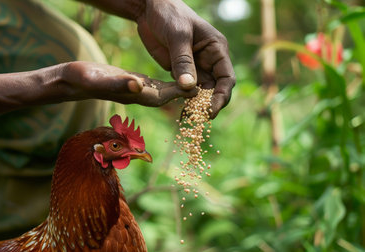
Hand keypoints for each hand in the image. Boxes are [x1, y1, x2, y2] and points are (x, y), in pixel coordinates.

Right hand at [61, 61, 196, 105]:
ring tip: (197, 85)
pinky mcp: (131, 85)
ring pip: (162, 93)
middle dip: (183, 95)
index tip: (196, 89)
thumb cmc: (81, 79)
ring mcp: (134, 91)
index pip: (161, 95)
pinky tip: (176, 80)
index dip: (178, 93)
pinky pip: (154, 87)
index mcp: (132, 94)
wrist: (70, 82)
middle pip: (166, 97)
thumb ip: (117, 83)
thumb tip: (138, 85)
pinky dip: (167, 85)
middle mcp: (136, 95)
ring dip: (178, 91)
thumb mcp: (99, 78)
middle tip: (205, 89)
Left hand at [135, 0, 235, 117]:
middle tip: (199, 119)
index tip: (211, 110)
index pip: (226, 78)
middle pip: (216, 88)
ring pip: (201, 92)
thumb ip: (183, 60)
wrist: (149, 8)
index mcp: (216, 49)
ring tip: (189, 120)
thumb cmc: (169, 14)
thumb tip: (189, 87)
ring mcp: (195, 66)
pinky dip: (184, 100)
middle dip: (210, 104)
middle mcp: (209, 60)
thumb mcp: (178, 35)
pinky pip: (185, 89)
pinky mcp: (180, 70)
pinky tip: (180, 111)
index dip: (222, 96)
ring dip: (196, 106)